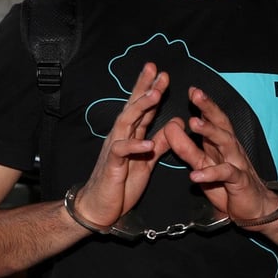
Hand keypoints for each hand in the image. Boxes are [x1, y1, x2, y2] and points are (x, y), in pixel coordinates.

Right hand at [72, 63, 171, 227]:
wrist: (100, 207)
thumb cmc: (122, 184)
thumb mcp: (148, 161)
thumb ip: (161, 142)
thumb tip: (177, 123)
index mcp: (131, 135)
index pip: (142, 108)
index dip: (151, 90)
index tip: (162, 74)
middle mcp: (121, 136)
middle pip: (133, 106)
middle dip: (144, 87)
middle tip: (155, 70)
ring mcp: (115, 148)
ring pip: (127, 122)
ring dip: (141, 108)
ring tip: (155, 95)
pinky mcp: (112, 164)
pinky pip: (122, 150)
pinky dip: (135, 145)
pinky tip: (148, 142)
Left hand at [165, 87, 277, 228]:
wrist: (254, 209)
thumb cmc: (227, 185)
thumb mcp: (202, 164)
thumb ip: (186, 148)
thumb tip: (171, 127)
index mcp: (220, 144)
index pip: (213, 118)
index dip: (203, 104)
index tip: (192, 89)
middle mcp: (230, 149)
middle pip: (221, 123)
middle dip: (209, 107)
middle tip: (196, 94)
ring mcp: (236, 163)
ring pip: (225, 142)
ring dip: (209, 131)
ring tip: (193, 123)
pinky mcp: (239, 181)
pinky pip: (225, 174)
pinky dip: (210, 173)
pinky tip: (195, 174)